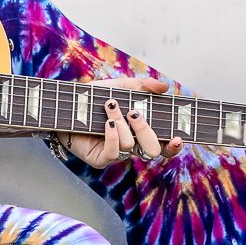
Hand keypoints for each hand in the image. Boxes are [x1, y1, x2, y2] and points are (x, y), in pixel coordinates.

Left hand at [67, 76, 184, 170]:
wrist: (67, 104)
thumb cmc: (94, 97)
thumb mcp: (120, 86)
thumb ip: (143, 86)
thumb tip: (165, 87)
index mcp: (140, 132)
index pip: (164, 145)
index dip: (174, 147)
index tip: (178, 137)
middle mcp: (131, 146)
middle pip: (152, 150)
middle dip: (145, 130)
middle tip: (133, 113)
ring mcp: (115, 154)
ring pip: (130, 147)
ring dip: (122, 123)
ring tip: (110, 105)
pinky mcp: (99, 159)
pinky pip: (113, 153)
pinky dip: (113, 136)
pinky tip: (108, 123)